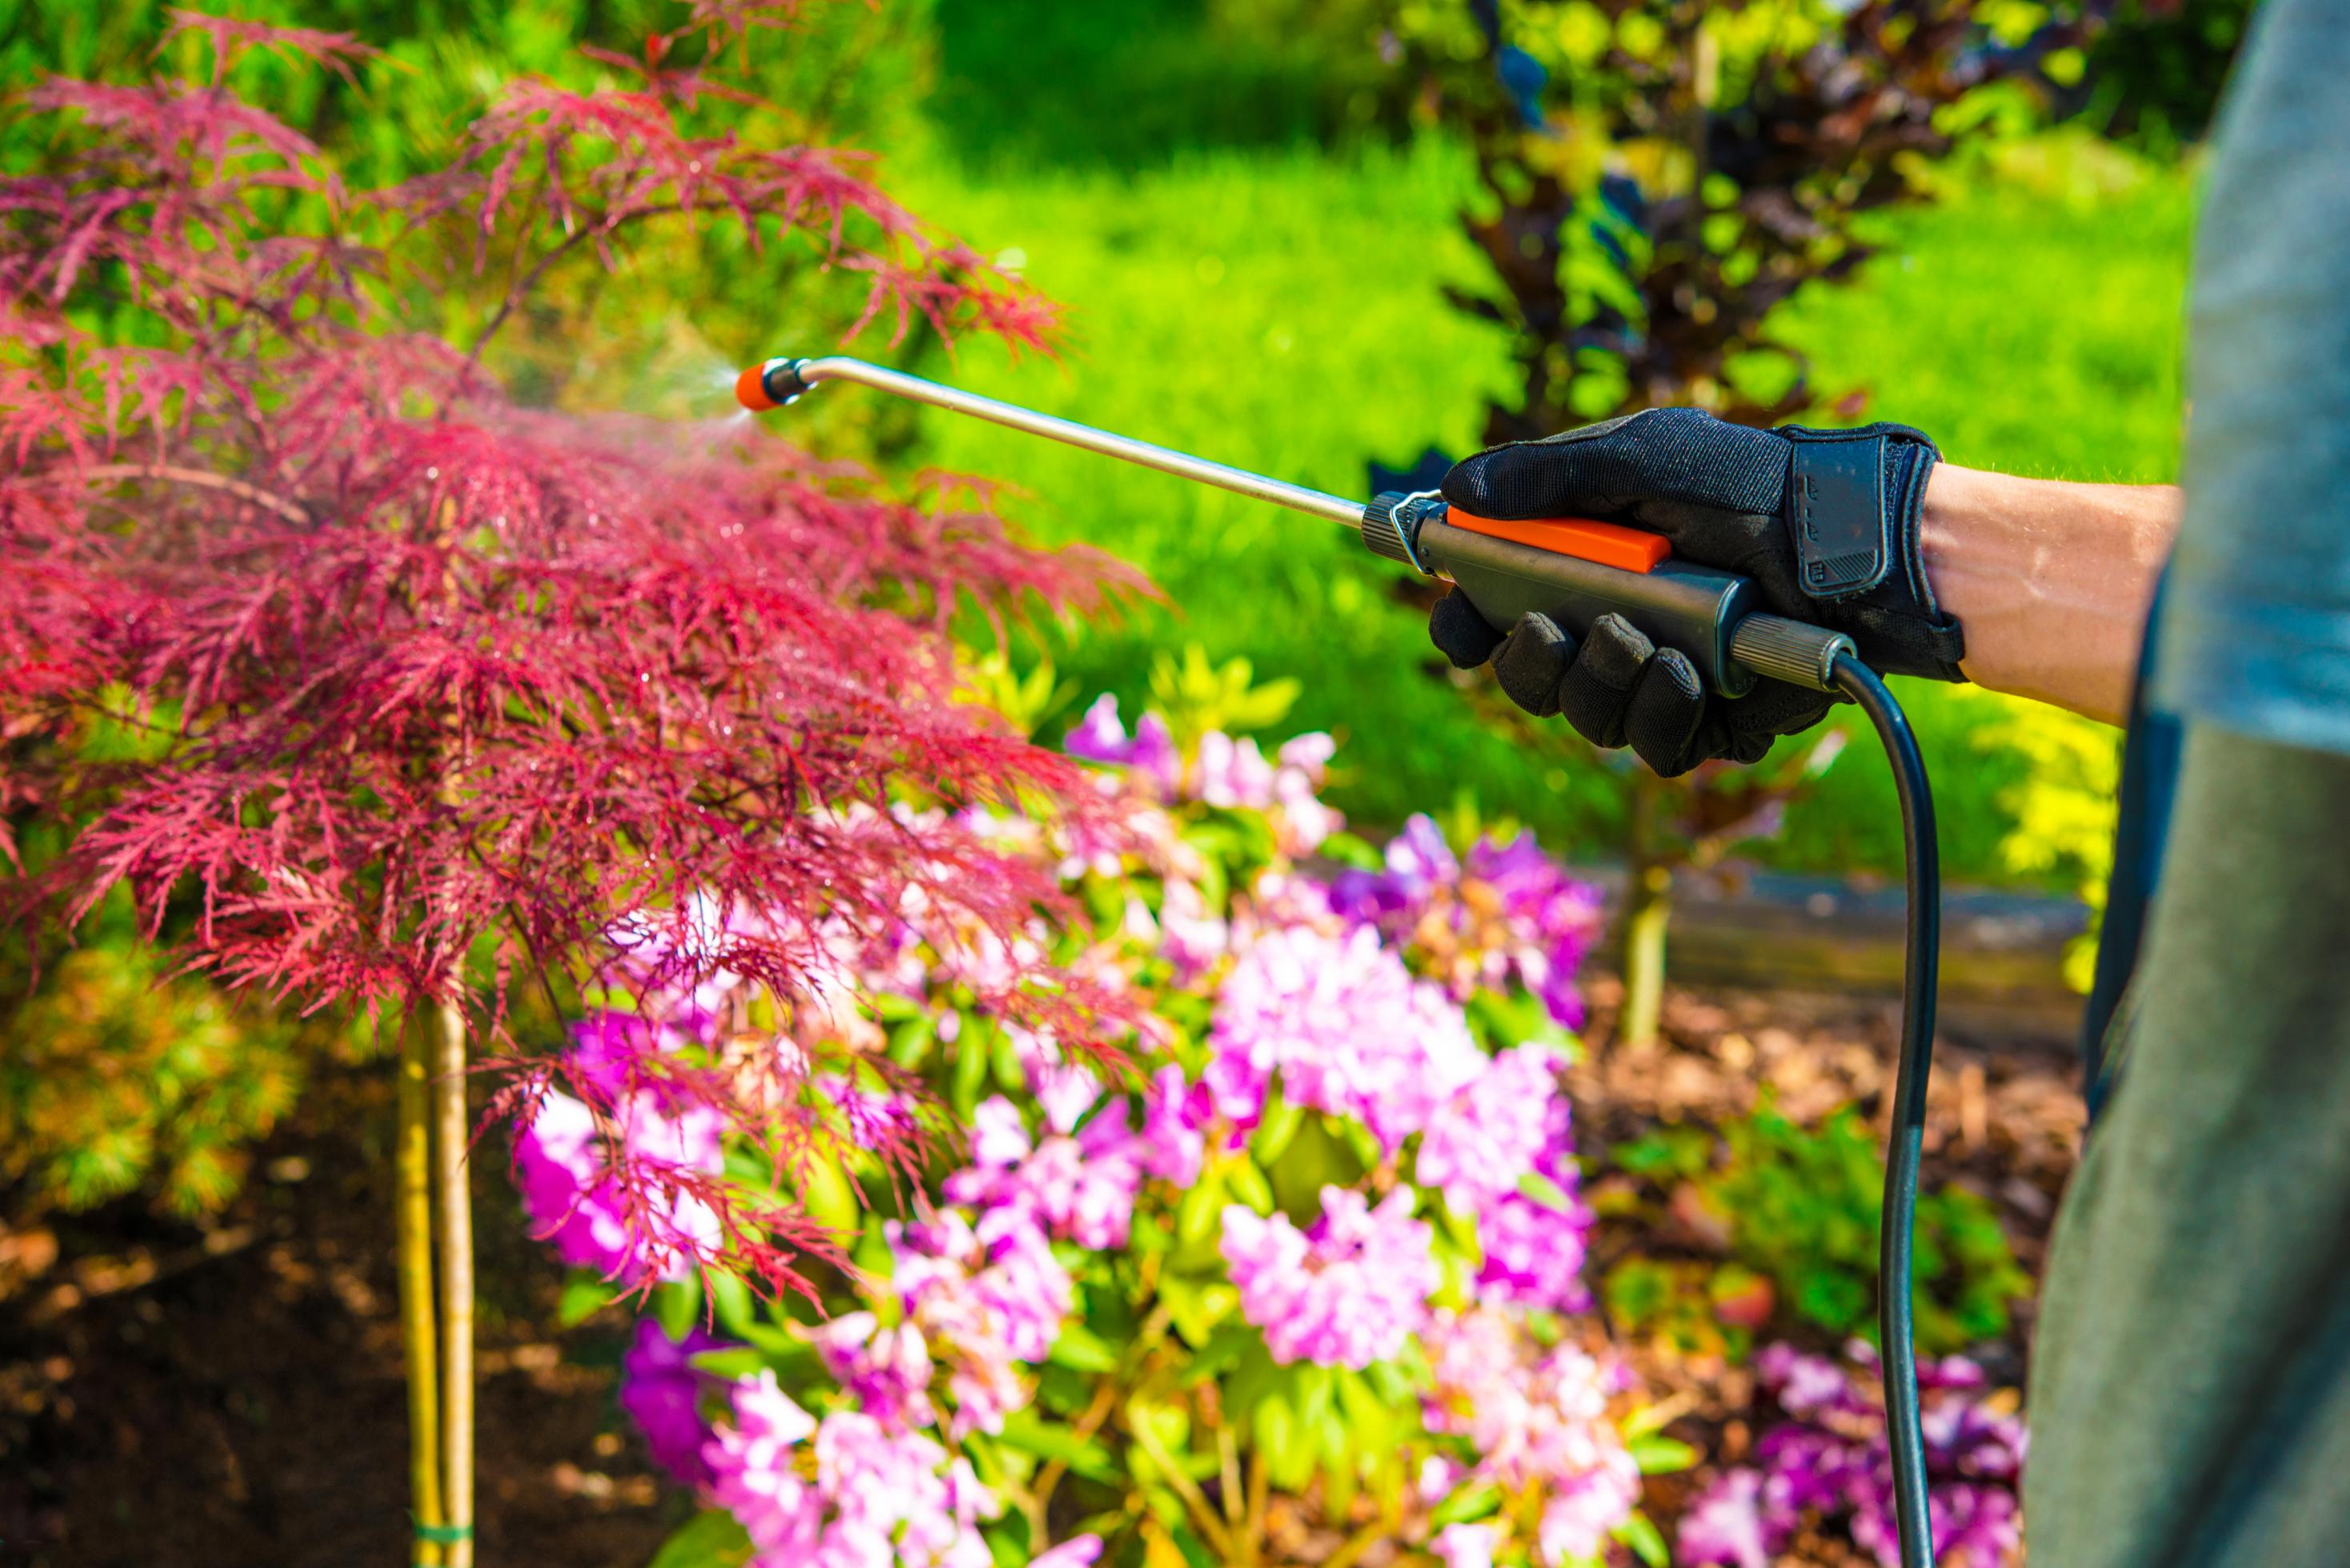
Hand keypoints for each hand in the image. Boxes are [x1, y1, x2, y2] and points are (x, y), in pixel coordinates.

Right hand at [1429, 408, 1964, 775]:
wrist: (1845, 539)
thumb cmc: (1748, 485)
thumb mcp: (1642, 458)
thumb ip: (1547, 476)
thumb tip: (1456, 489)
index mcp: (1578, 568)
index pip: (1492, 612)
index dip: (1464, 625)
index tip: (1462, 619)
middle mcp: (1609, 628)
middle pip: (1528, 677)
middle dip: (1526, 660)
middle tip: (1547, 627)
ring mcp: (1656, 679)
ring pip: (1586, 716)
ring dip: (1598, 680)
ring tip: (1636, 636)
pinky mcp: (1708, 722)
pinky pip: (1655, 747)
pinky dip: (1659, 710)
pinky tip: (1685, 671)